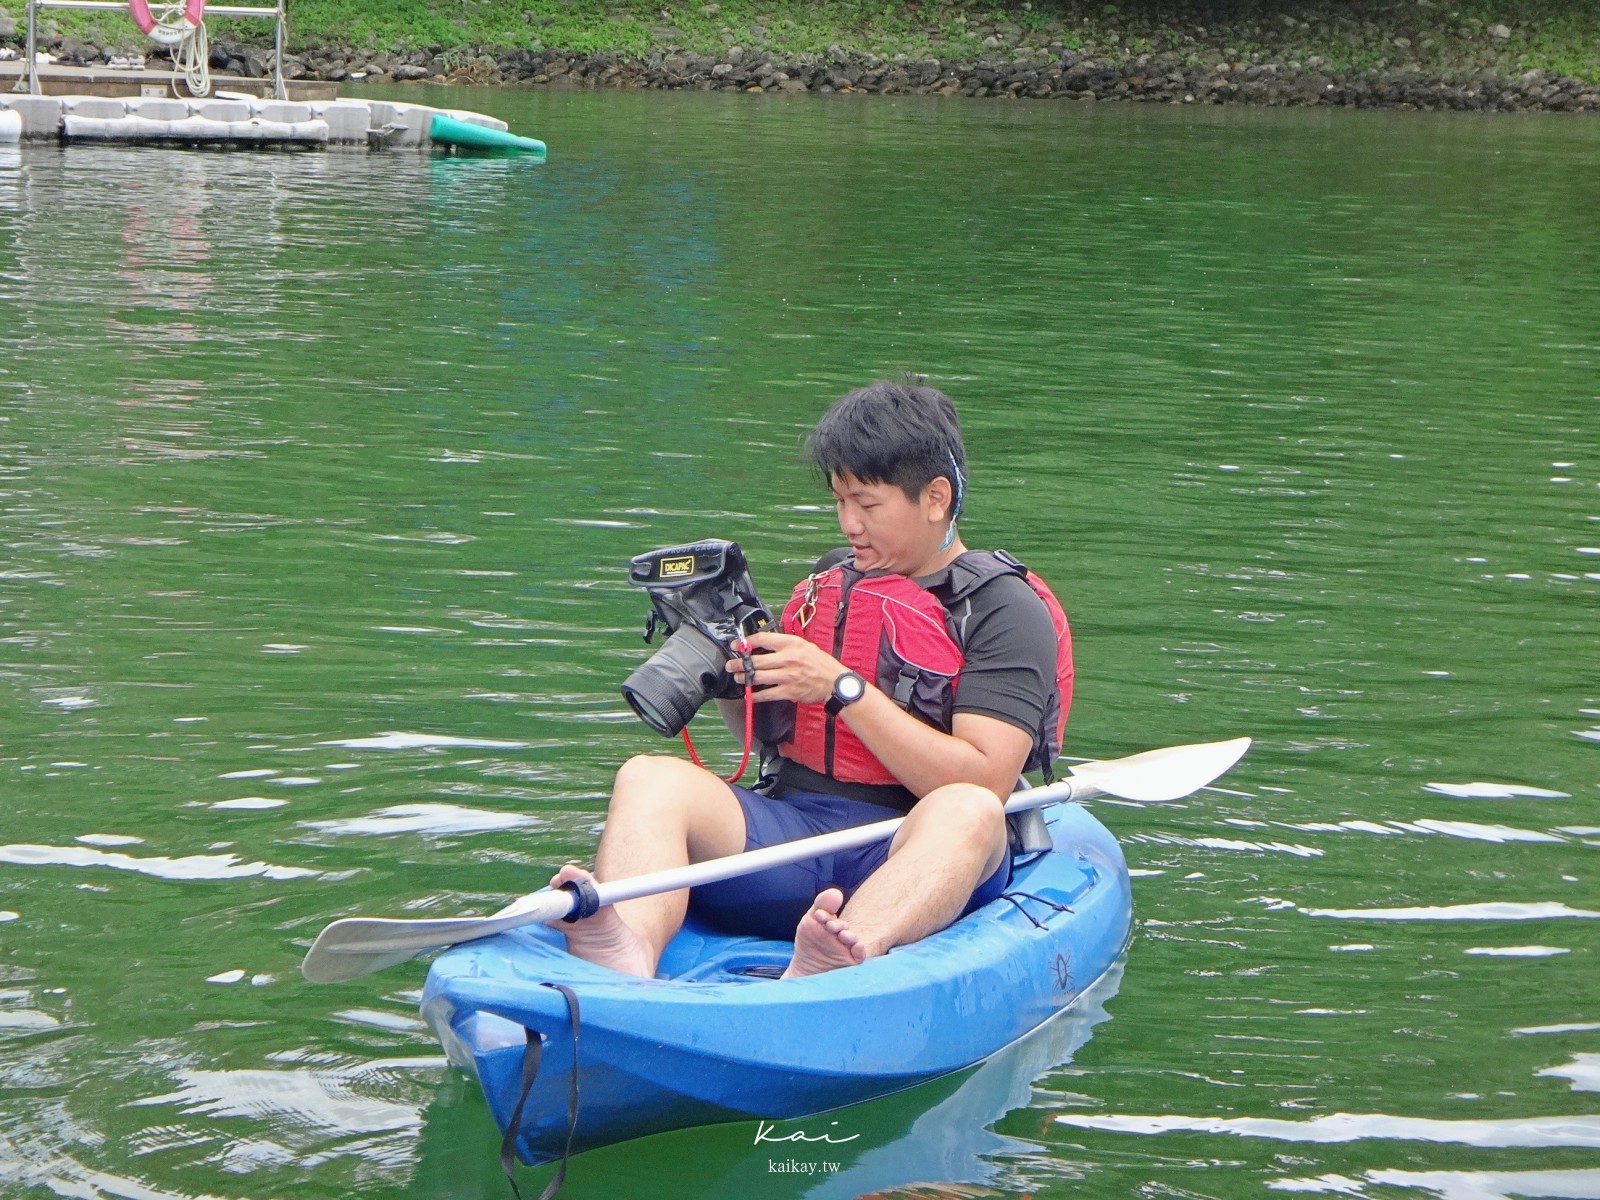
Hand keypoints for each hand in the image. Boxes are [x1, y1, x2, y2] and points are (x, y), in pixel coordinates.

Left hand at [725, 632, 846, 705]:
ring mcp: (788, 676)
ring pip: (758, 677)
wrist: (834, 681)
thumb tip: (762, 644)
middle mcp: (788, 658)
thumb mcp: (803, 645)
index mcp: (791, 644)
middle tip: (731, 665)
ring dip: (744, 678)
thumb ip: (784, 644)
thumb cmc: (819, 662)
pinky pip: (767, 694)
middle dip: (739, 663)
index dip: (745, 642)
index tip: (736, 645)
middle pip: (756, 660)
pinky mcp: (789, 691)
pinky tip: (749, 695)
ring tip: (738, 678)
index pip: (762, 639)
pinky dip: (755, 695)